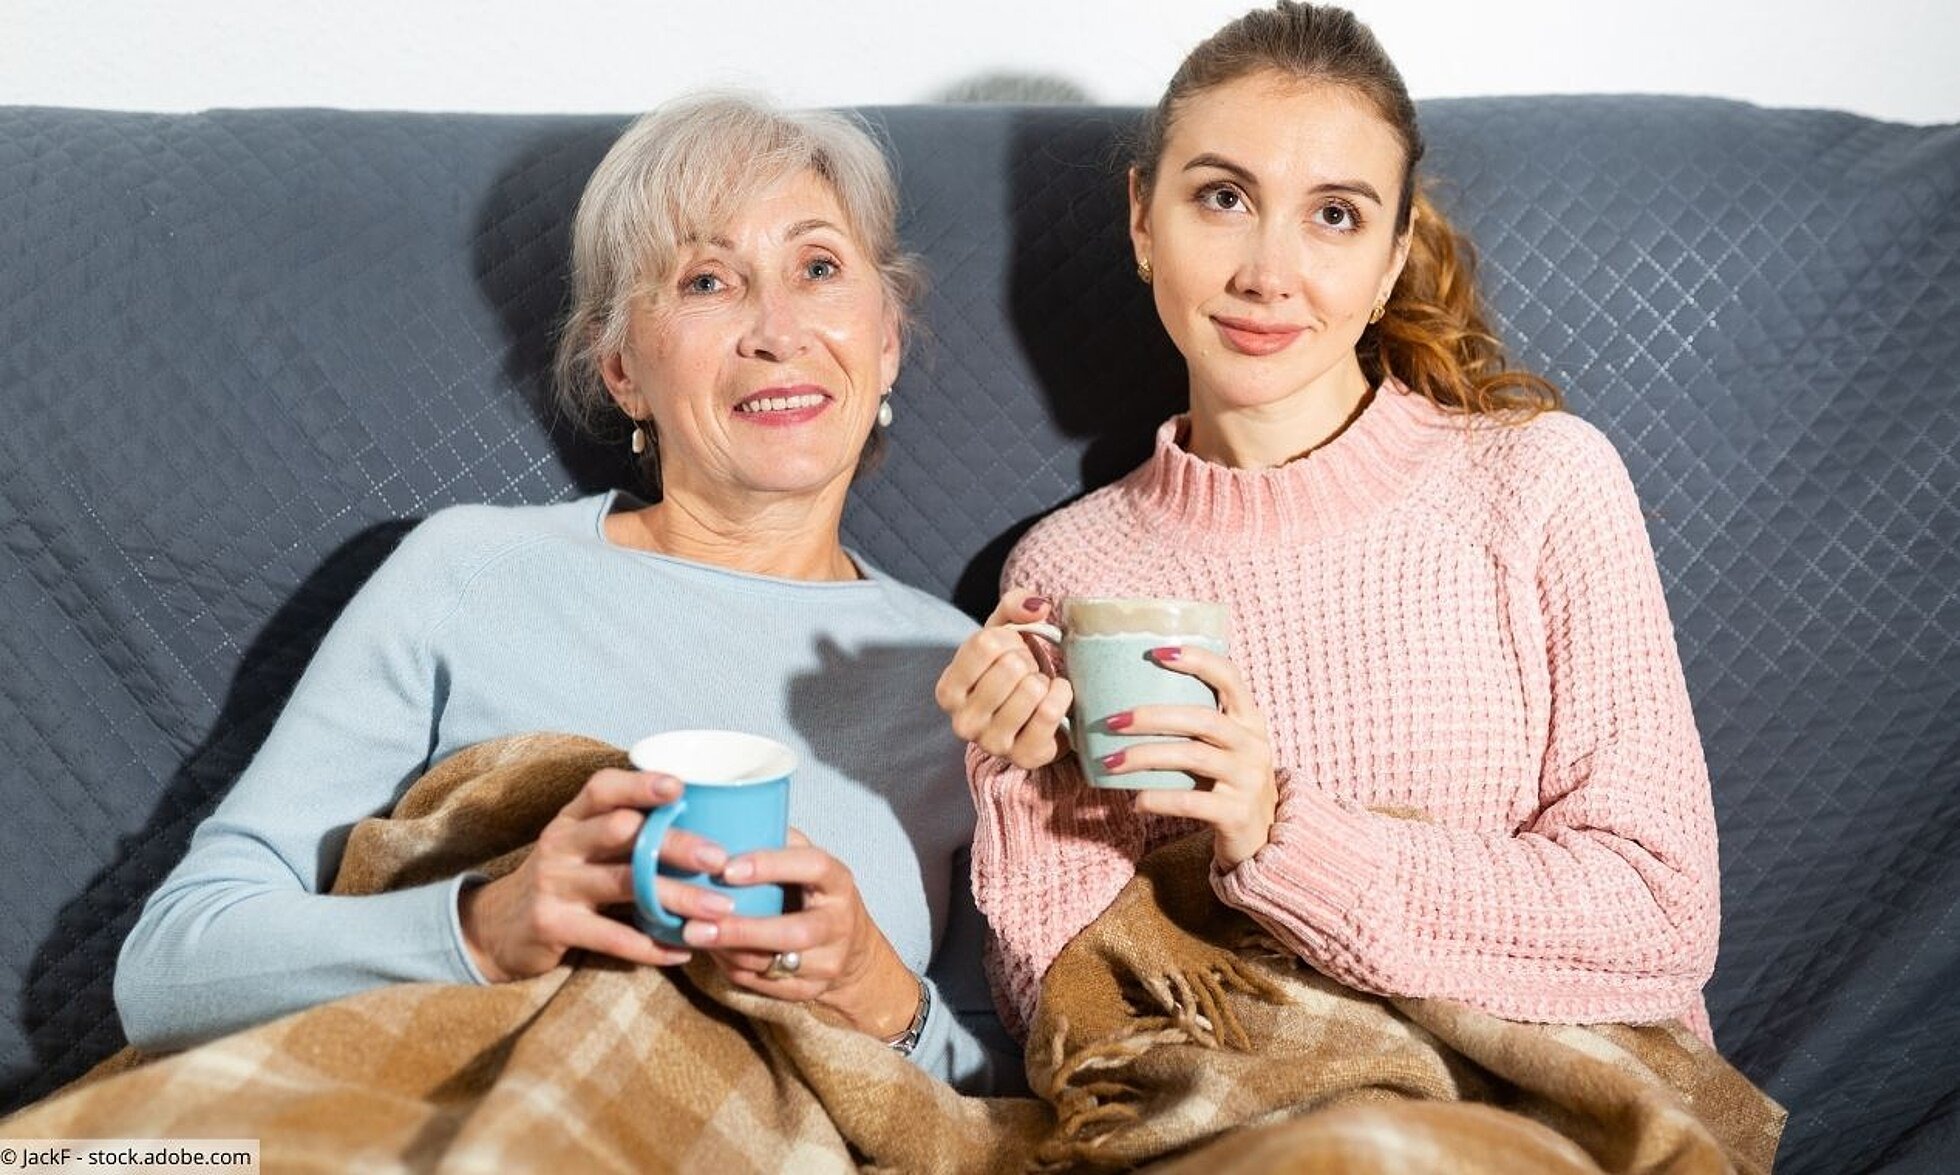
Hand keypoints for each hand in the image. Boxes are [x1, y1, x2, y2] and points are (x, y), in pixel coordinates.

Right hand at [458, 768, 734, 981]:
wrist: (497, 929)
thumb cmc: (562, 880)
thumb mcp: (582, 847)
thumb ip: (625, 833)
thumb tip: (704, 821)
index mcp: (572, 818)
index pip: (603, 788)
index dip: (640, 784)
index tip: (680, 787)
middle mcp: (561, 844)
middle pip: (622, 833)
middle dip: (674, 844)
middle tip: (720, 858)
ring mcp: (554, 884)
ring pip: (624, 885)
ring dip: (676, 898)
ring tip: (718, 910)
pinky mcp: (553, 925)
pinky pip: (611, 937)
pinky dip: (651, 946)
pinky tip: (683, 951)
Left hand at [678, 830, 920, 1039]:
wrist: (852, 952)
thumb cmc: (816, 895)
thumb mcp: (808, 864)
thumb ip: (779, 842)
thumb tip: (728, 815)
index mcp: (838, 881)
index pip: (811, 867)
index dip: (770, 865)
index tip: (726, 868)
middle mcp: (839, 923)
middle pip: (794, 933)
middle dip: (742, 930)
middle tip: (695, 924)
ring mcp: (828, 962)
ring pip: (775, 964)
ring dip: (729, 951)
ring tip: (693, 935)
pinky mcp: (811, 990)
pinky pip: (765, 984)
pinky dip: (734, 969)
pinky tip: (712, 952)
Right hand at [934, 588, 1073, 768]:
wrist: (1036, 715)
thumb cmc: (1013, 670)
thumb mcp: (1004, 632)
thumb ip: (1014, 605)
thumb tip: (1037, 607)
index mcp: (948, 691)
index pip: (984, 645)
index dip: (1009, 639)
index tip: (1012, 650)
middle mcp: (963, 723)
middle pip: (1010, 667)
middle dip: (1027, 661)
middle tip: (1027, 672)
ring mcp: (993, 744)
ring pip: (1031, 690)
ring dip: (1043, 681)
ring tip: (1037, 688)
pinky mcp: (1025, 756)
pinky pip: (1050, 712)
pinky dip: (1061, 694)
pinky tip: (1056, 696)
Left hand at [1103, 645, 1278, 869]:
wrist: (1262, 840)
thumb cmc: (1228, 785)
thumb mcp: (1225, 749)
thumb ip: (1196, 726)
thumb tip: (1129, 703)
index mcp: (1250, 721)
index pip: (1229, 677)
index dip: (1197, 660)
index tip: (1156, 652)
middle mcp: (1254, 745)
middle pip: (1201, 719)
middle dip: (1152, 717)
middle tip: (1111, 721)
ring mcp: (1248, 779)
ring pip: (1192, 757)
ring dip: (1145, 757)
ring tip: (1110, 762)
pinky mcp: (1237, 813)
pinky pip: (1191, 801)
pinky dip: (1159, 799)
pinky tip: (1136, 801)